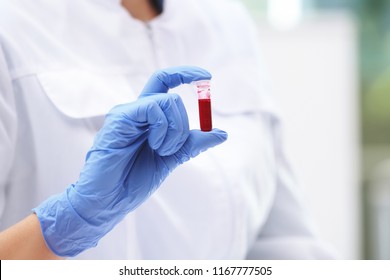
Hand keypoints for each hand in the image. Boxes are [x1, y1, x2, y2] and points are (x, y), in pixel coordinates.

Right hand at [33, 66, 227, 256]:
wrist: (110, 200)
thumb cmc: (133, 180)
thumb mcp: (171, 158)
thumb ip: (192, 143)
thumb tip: (222, 134)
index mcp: (147, 118)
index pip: (165, 83)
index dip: (186, 74)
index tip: (206, 76)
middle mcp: (137, 111)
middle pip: (172, 96)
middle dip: (183, 125)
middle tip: (171, 149)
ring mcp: (127, 113)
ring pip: (167, 101)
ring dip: (175, 131)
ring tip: (161, 151)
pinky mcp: (120, 118)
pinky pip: (154, 108)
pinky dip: (163, 129)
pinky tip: (154, 146)